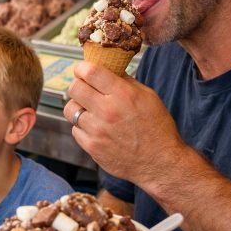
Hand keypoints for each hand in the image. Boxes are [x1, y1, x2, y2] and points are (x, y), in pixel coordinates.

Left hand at [64, 61, 185, 184]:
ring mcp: (97, 130)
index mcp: (123, 95)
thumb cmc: (157, 129)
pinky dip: (82, 127)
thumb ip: (126, 82)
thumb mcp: (149, 97)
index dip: (82, 68)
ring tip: (90, 110)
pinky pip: (75, 129)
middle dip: (78, 85)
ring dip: (78, 107)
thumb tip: (108, 69)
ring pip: (70, 109)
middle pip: (74, 88)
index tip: (82, 69)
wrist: (160, 163)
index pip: (90, 72)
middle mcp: (107, 111)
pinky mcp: (91, 146)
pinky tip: (95, 128)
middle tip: (84, 89)